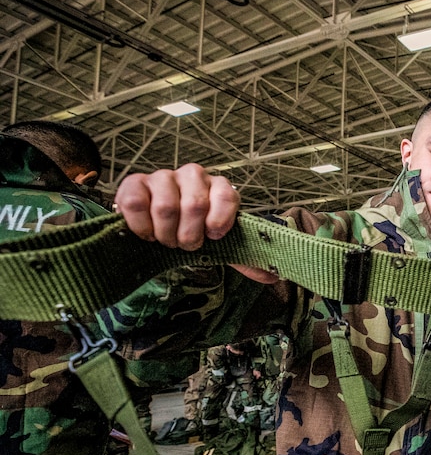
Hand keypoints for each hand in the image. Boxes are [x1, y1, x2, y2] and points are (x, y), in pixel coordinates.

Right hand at [115, 164, 274, 282]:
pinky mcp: (135, 182)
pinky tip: (146, 234)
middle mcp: (193, 175)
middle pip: (195, 205)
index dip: (220, 221)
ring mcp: (163, 176)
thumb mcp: (221, 244)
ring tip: (167, 241)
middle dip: (190, 236)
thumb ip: (245, 257)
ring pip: (166, 206)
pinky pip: (135, 202)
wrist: (159, 226)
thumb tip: (272, 278)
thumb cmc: (195, 231)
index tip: (214, 237)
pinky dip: (142, 225)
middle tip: (186, 246)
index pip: (227, 196)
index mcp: (219, 186)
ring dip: (166, 233)